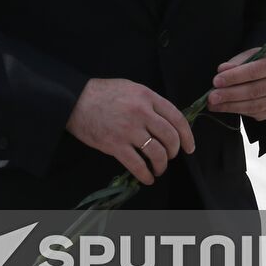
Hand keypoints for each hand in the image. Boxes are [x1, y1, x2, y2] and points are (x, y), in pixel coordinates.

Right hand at [66, 78, 195, 185]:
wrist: (75, 100)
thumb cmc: (103, 92)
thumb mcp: (131, 88)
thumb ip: (149, 101)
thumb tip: (166, 119)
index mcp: (147, 96)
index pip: (177, 118)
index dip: (187, 135)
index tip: (190, 146)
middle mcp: (141, 112)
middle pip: (170, 137)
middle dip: (174, 152)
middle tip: (170, 156)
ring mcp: (129, 130)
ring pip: (157, 153)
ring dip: (161, 165)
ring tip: (158, 169)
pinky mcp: (115, 145)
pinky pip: (138, 165)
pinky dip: (146, 175)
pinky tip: (147, 178)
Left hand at [207, 48, 265, 120]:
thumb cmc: (257, 62)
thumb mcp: (248, 56)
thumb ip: (235, 63)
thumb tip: (222, 70)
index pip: (254, 71)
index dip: (234, 77)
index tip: (216, 81)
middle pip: (254, 91)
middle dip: (230, 94)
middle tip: (211, 97)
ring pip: (254, 105)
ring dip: (230, 106)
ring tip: (213, 104)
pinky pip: (254, 113)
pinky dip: (237, 111)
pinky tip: (223, 108)